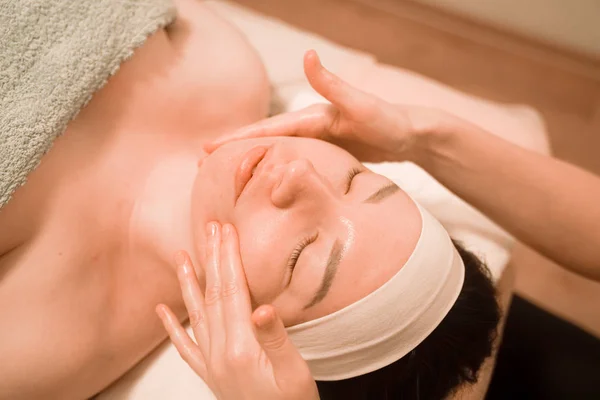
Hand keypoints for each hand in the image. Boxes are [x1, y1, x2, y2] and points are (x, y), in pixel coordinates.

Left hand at [156, 222, 318, 399]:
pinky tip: (162, 312)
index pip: (233, 291)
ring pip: (198, 314)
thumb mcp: (294, 372)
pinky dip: (172, 328)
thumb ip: (276, 339)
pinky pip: (186, 347)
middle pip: (214, 295)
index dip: (229, 258)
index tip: (227, 230)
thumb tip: (263, 307)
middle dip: (212, 258)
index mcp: (242, 347)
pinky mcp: (211, 373)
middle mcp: (220, 352)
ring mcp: (212, 363)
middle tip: (209, 228)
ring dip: (189, 283)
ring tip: (181, 256)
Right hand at [205, 50, 439, 161]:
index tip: (208, 149)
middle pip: (263, 140)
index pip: (268, 129)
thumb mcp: (362, 104)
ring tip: (223, 176)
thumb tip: (308, 55)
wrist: (409, 134)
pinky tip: (264, 183)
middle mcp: (308, 128)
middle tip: (202, 166)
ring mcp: (315, 142)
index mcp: (311, 118)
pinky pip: (291, 164)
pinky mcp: (324, 155)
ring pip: (274, 153)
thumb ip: (332, 83)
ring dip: (249, 161)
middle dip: (233, 150)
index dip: (238, 138)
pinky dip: (272, 170)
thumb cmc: (389, 120)